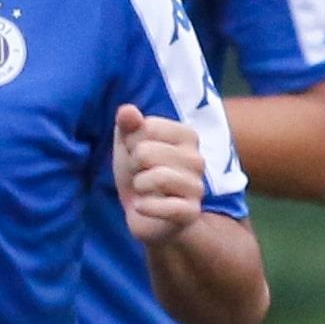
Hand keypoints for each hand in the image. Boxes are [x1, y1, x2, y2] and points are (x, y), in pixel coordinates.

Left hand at [114, 104, 206, 244]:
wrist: (144, 213)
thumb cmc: (139, 171)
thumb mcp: (127, 144)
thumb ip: (127, 124)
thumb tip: (127, 110)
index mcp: (187, 135)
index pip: (147, 126)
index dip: (131, 142)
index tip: (137, 154)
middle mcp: (197, 159)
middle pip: (146, 152)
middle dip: (134, 165)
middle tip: (141, 174)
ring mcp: (197, 187)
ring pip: (155, 177)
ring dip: (139, 185)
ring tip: (144, 189)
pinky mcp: (190, 212)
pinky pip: (164, 206)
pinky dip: (145, 207)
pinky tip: (142, 206)